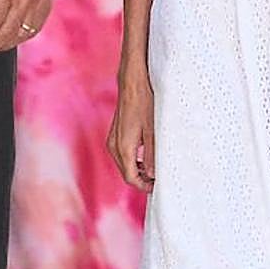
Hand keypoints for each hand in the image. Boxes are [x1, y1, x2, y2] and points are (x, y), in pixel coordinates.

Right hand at [108, 65, 155, 191]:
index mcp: (124, 147)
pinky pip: (121, 154)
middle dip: (140, 180)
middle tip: (157, 180)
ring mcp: (112, 139)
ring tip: (153, 170)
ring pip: (123, 164)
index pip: (131, 177)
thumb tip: (152, 174)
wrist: (132, 82)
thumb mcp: (153, 129)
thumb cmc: (144, 101)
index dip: (143, 186)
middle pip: (126, 173)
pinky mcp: (114, 134)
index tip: (156, 186)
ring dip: (136, 170)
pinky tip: (144, 157)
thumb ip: (152, 154)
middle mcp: (114, 146)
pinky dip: (132, 160)